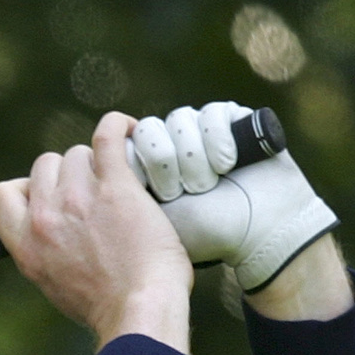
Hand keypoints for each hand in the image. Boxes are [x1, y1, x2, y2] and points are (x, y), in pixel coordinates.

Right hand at [0, 111, 191, 351]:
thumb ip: (46, 252)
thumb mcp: (55, 285)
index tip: (49, 197)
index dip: (28, 188)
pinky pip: (109, 135)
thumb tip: (56, 236)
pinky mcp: (115, 186)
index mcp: (25, 245)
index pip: (4, 193)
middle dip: (68, 175)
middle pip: (46, 166)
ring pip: (78, 153)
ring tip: (120, 179)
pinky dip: (120, 127)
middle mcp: (45, 217)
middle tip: (95, 193)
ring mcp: (78, 198)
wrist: (137, 311)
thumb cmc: (106, 307)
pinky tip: (132, 131)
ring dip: (97, 162)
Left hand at [129, 101, 339, 292]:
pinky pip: (214, 114)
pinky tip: (227, 165)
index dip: (131, 161)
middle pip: (148, 129)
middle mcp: (173, 147)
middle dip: (161, 160)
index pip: (118, 142)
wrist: (257, 240)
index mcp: (145, 170)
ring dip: (193, 156)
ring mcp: (202, 134)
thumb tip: (97, 171)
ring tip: (205, 186)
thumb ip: (112, 197)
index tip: (148, 193)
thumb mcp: (142, 223)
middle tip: (175, 193)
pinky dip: (219, 139)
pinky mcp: (236, 123)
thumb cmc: (198, 240)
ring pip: (180, 120)